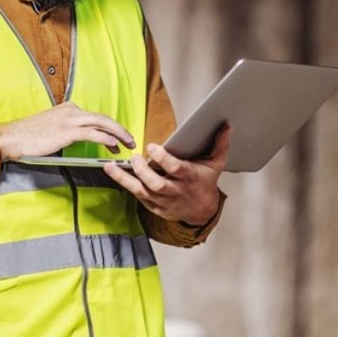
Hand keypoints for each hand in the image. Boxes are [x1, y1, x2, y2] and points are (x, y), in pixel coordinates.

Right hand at [0, 102, 135, 160]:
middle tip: (131, 140)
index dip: (110, 127)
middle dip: (120, 129)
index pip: (95, 117)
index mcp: (68, 109)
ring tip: (128, 144)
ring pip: (102, 123)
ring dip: (118, 134)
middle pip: (103, 118)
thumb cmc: (28, 137)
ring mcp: (69, 119)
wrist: (11, 138)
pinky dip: (106, 138)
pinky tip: (114, 146)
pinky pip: (93, 133)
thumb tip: (79, 141)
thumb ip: (66, 131)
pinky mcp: (67, 131)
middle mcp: (71, 110)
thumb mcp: (50, 129)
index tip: (118, 138)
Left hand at [103, 125, 230, 224]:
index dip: (163, 159)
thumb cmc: (205, 182)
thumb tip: (226, 126)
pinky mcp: (155, 207)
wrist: (202, 211)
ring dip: (125, 180)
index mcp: (190, 178)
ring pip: (142, 192)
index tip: (152, 147)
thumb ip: (220, 144)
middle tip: (134, 157)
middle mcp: (176, 191)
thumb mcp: (215, 164)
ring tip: (111, 166)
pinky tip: (115, 174)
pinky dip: (126, 186)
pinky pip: (138, 197)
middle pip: (157, 184)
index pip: (176, 169)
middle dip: (143, 171)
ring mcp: (164, 201)